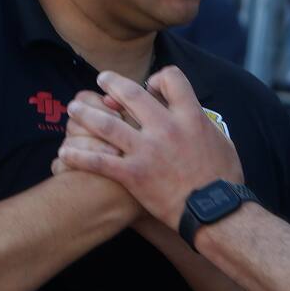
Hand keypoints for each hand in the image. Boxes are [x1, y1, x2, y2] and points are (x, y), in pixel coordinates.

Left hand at [59, 67, 243, 230]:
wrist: (215, 212)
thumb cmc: (225, 180)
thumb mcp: (223, 143)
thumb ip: (207, 126)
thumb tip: (202, 120)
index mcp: (190, 116)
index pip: (172, 78)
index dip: (159, 78)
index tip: (151, 86)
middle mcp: (166, 127)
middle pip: (132, 93)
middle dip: (112, 83)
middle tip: (100, 80)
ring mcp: (146, 150)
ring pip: (107, 124)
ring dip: (86, 114)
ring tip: (74, 109)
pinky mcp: (133, 174)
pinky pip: (98, 161)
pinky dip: (78, 155)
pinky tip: (64, 153)